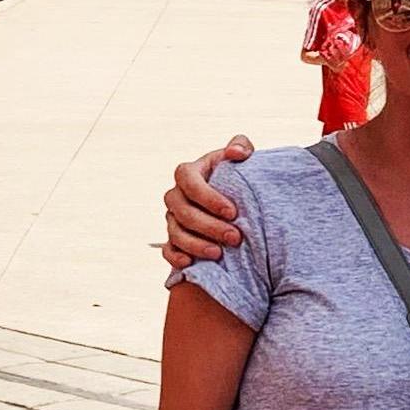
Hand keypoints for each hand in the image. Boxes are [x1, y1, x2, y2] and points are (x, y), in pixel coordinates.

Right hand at [163, 136, 254, 264]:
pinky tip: (190, 263)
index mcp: (189, 173)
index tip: (233, 211)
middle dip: (209, 226)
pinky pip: (167, 249)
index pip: (189, 182)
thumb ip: (241, 146)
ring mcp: (172, 218)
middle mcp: (176, 195)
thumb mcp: (241, 157)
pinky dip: (175, 257)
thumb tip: (236, 152)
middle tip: (235, 237)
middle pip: (183, 211)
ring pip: (175, 232)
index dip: (208, 198)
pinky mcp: (173, 238)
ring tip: (219, 254)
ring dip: (196, 244)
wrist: (235, 199)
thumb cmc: (236, 175)